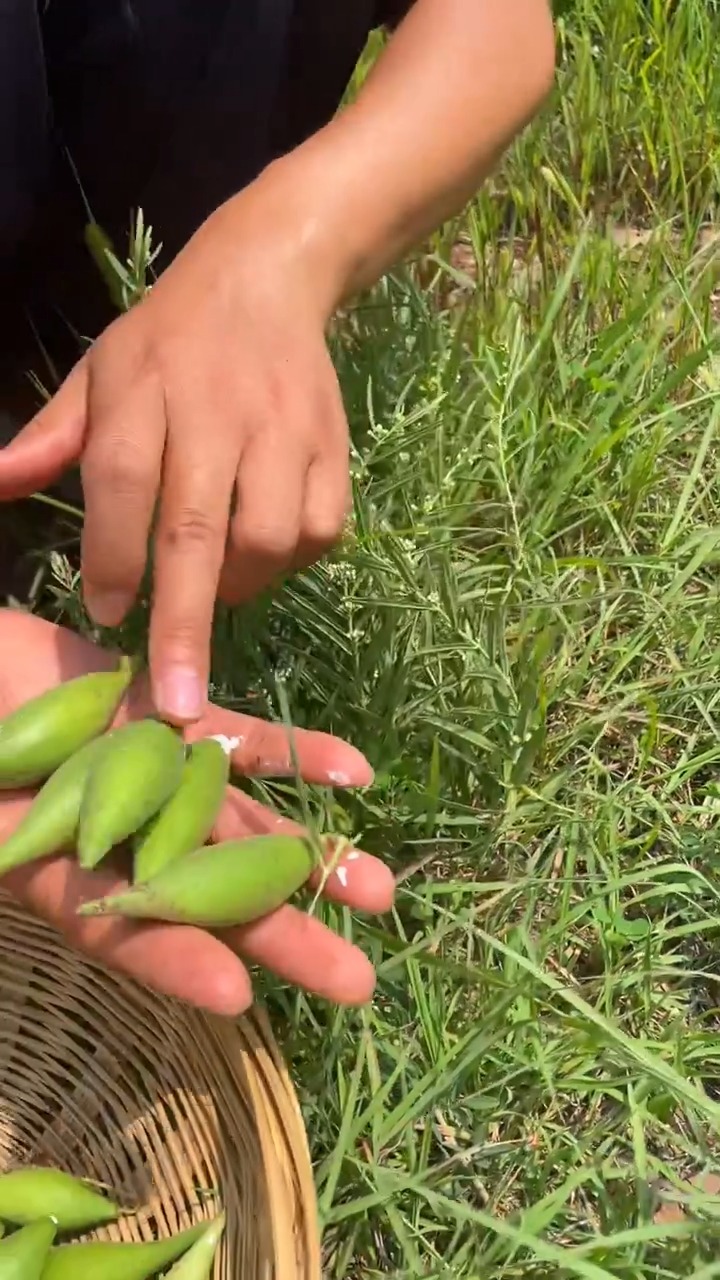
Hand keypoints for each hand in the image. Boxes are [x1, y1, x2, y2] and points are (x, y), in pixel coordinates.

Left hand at [0, 172, 349, 723]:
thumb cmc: (168, 340)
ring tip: (213, 585)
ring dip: (238, 586)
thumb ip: (50, 438)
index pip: (124, 480)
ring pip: (269, 539)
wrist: (268, 281)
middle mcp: (218, 412)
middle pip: (198, 530)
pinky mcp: (334, 447)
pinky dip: (291, 560)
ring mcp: (285, 431)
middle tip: (175, 703)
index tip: (105, 613)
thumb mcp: (99, 373)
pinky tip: (262, 551)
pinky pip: (320, 530)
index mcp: (145, 389)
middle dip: (183, 623)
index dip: (112, 554)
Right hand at [0, 610, 393, 1014]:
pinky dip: (299, 755)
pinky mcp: (178, 721)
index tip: (236, 993)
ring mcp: (159, 779)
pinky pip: (246, 742)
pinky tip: (357, 774)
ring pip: (243, 824)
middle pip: (208, 892)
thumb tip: (58, 880)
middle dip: (281, 933)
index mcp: (63, 872)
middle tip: (356, 984)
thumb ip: (17, 852)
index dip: (173, 960)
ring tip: (379, 893)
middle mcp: (125, 838)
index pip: (120, 927)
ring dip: (310, 856)